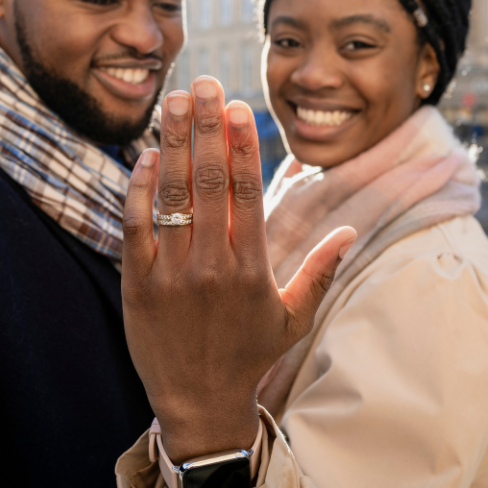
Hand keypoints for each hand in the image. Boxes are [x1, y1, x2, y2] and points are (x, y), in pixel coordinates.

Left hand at [122, 76, 355, 466]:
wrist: (198, 402)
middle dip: (205, 127)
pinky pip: (135, 225)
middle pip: (207, 182)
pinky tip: (144, 154)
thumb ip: (321, 269)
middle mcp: (211, 265)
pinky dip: (139, 188)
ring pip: (171, 195)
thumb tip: (351, 229)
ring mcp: (170, 273)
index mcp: (251, 268)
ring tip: (173, 101)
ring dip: (170, 143)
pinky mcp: (137, 282)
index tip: (237, 107)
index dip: (241, 145)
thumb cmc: (250, 355)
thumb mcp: (294, 316)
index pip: (246, 193)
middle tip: (204, 84)